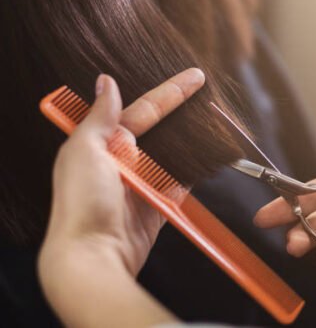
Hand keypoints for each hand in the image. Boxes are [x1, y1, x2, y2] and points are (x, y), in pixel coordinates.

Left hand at [38, 69, 203, 326]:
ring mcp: (142, 185)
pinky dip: (193, 174)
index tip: (195, 77)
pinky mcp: (157, 207)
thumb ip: (100, 117)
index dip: (170, 93)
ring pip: (172, 156)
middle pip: (161, 131)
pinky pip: (180, 185)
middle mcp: (123, 161)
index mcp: (104, 144)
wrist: (93, 255)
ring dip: (191, 143)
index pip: (144, 110)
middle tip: (208, 96)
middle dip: (183, 114)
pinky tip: (208, 160)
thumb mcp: (84, 151)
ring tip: (214, 125)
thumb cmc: (82, 202)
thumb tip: (105, 82)